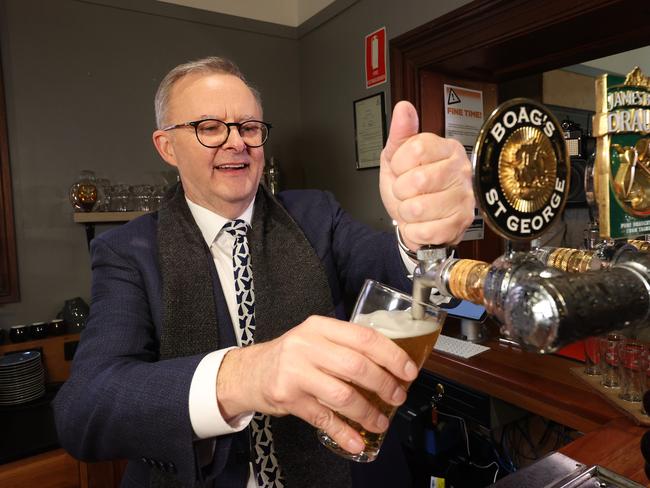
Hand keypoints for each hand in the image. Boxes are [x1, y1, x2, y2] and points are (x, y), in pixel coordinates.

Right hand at [216, 315, 418, 453]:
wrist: (249, 371)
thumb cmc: (291, 355)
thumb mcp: (315, 338)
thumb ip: (345, 345)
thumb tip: (390, 365)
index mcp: (320, 326)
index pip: (364, 337)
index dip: (391, 355)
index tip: (408, 371)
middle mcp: (307, 345)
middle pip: (356, 366)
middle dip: (384, 385)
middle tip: (397, 397)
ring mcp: (295, 371)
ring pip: (342, 395)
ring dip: (367, 412)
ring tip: (381, 421)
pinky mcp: (288, 397)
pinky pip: (323, 418)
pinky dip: (344, 433)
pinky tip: (357, 442)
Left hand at [380, 101, 474, 248]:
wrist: (414, 220)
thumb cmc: (409, 188)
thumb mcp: (396, 157)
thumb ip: (400, 133)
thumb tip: (403, 108)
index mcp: (447, 148)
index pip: (416, 149)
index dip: (399, 164)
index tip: (401, 170)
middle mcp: (461, 170)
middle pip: (417, 180)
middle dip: (401, 192)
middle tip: (407, 192)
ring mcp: (464, 197)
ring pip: (418, 207)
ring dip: (406, 213)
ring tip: (414, 208)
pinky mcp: (461, 223)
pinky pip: (425, 229)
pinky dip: (414, 230)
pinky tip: (422, 223)